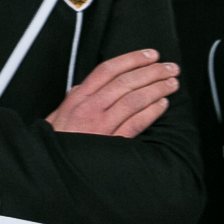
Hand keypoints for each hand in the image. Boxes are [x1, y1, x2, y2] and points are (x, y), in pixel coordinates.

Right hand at [46, 49, 177, 137]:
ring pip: (134, 100)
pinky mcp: (111, 144)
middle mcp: (90, 108)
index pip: (108, 70)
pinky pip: (135, 124)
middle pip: (126, 82)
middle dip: (152, 71)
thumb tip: (87, 85)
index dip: (132, 59)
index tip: (151, 54)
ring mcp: (101, 126)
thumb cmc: (56, 141)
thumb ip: (75, 98)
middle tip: (171, 67)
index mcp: (78, 98)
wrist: (51, 169)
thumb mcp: (59, 114)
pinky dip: (151, 112)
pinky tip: (163, 105)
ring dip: (157, 89)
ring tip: (172, 83)